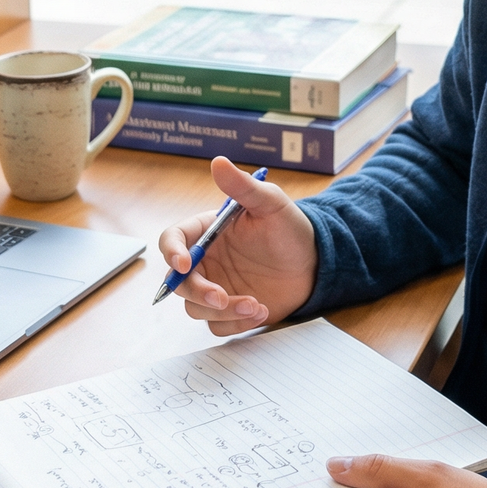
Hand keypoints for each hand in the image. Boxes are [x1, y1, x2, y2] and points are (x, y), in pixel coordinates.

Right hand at [158, 156, 317, 334]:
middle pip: (178, 282)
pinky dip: (236, 324)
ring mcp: (216, 287)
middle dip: (198, 292)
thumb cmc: (290, 229)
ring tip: (256, 305)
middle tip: (222, 296)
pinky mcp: (230, 311)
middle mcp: (206, 261)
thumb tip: (218, 162)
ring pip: (197, 308)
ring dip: (223, 311)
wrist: (315, 263)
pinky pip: (218, 325)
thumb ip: (242, 187)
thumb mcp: (270, 203)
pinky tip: (262, 310)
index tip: (185, 264)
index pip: (172, 240)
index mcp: (206, 232)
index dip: (171, 252)